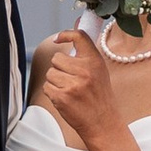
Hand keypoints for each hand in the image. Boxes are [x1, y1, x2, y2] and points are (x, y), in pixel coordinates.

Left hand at [39, 32, 122, 150]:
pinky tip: (65, 98)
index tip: (58, 39)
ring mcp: (73, 84)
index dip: (66, 34)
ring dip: (56, 81)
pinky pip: (47, 86)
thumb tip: (73, 28)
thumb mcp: (99, 70)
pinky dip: (52, 92)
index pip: (79, 36)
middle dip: (60, 68)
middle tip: (72, 80)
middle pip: (56, 58)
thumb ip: (85, 53)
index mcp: (95, 61)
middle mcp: (84, 70)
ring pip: (50, 73)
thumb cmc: (99, 96)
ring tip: (69, 90)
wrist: (103, 122)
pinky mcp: (62, 97)